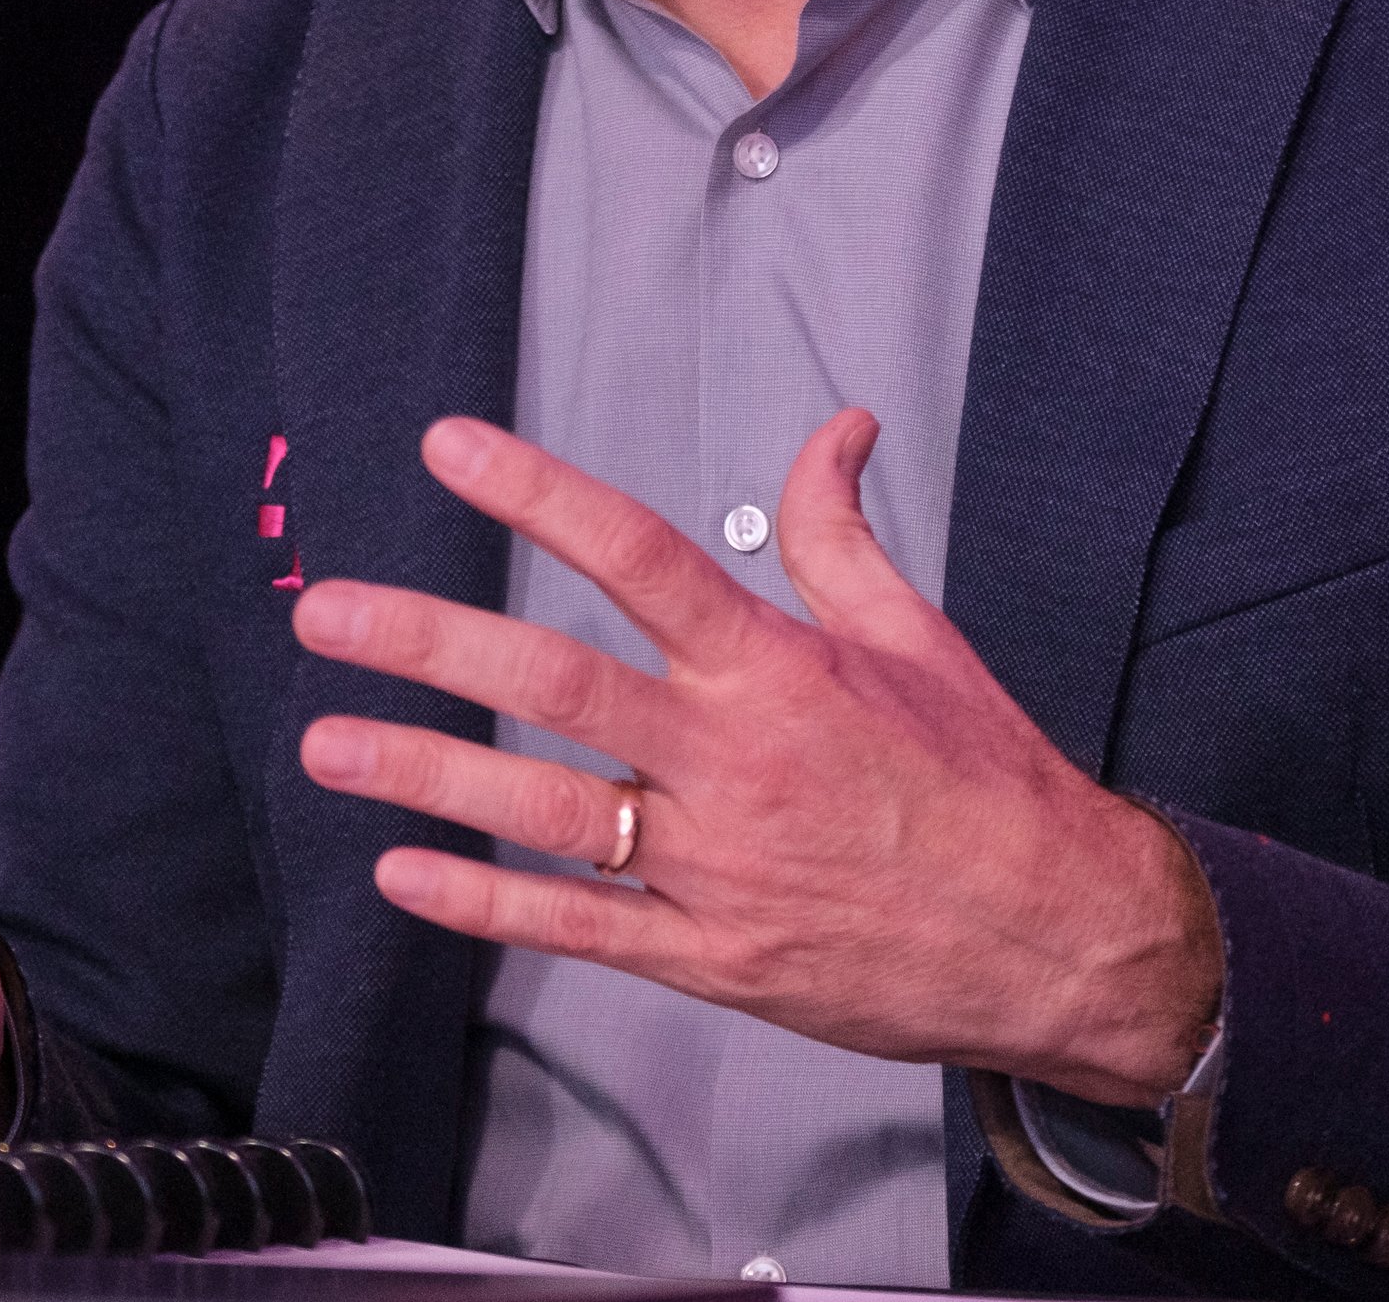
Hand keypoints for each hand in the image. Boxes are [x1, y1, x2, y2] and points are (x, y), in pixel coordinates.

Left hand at [290, 409, 1221, 1105]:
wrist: (1060, 937)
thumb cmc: (987, 781)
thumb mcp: (917, 635)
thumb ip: (839, 532)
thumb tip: (831, 428)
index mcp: (779, 669)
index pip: (638, 556)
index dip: (536, 494)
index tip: (449, 448)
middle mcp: (731, 761)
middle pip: (555, 684)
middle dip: (429, 644)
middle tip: (328, 614)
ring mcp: (713, 868)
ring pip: (541, 815)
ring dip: (424, 776)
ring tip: (327, 744)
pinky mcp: (710, 959)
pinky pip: (577, 928)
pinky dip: (485, 904)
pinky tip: (405, 876)